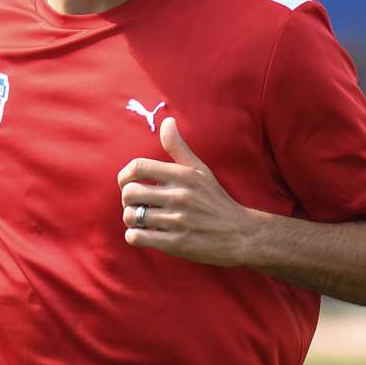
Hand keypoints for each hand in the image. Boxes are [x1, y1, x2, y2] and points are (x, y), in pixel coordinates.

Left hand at [117, 116, 257, 266]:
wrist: (241, 235)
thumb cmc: (215, 200)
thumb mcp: (200, 171)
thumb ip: (179, 148)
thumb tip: (167, 121)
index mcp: (183, 176)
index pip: (138, 167)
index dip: (124, 176)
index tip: (128, 184)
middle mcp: (180, 196)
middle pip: (129, 193)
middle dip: (127, 200)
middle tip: (138, 205)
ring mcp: (178, 220)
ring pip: (131, 216)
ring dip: (131, 220)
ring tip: (142, 220)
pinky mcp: (176, 243)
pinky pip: (137, 237)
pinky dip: (134, 236)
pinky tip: (145, 234)